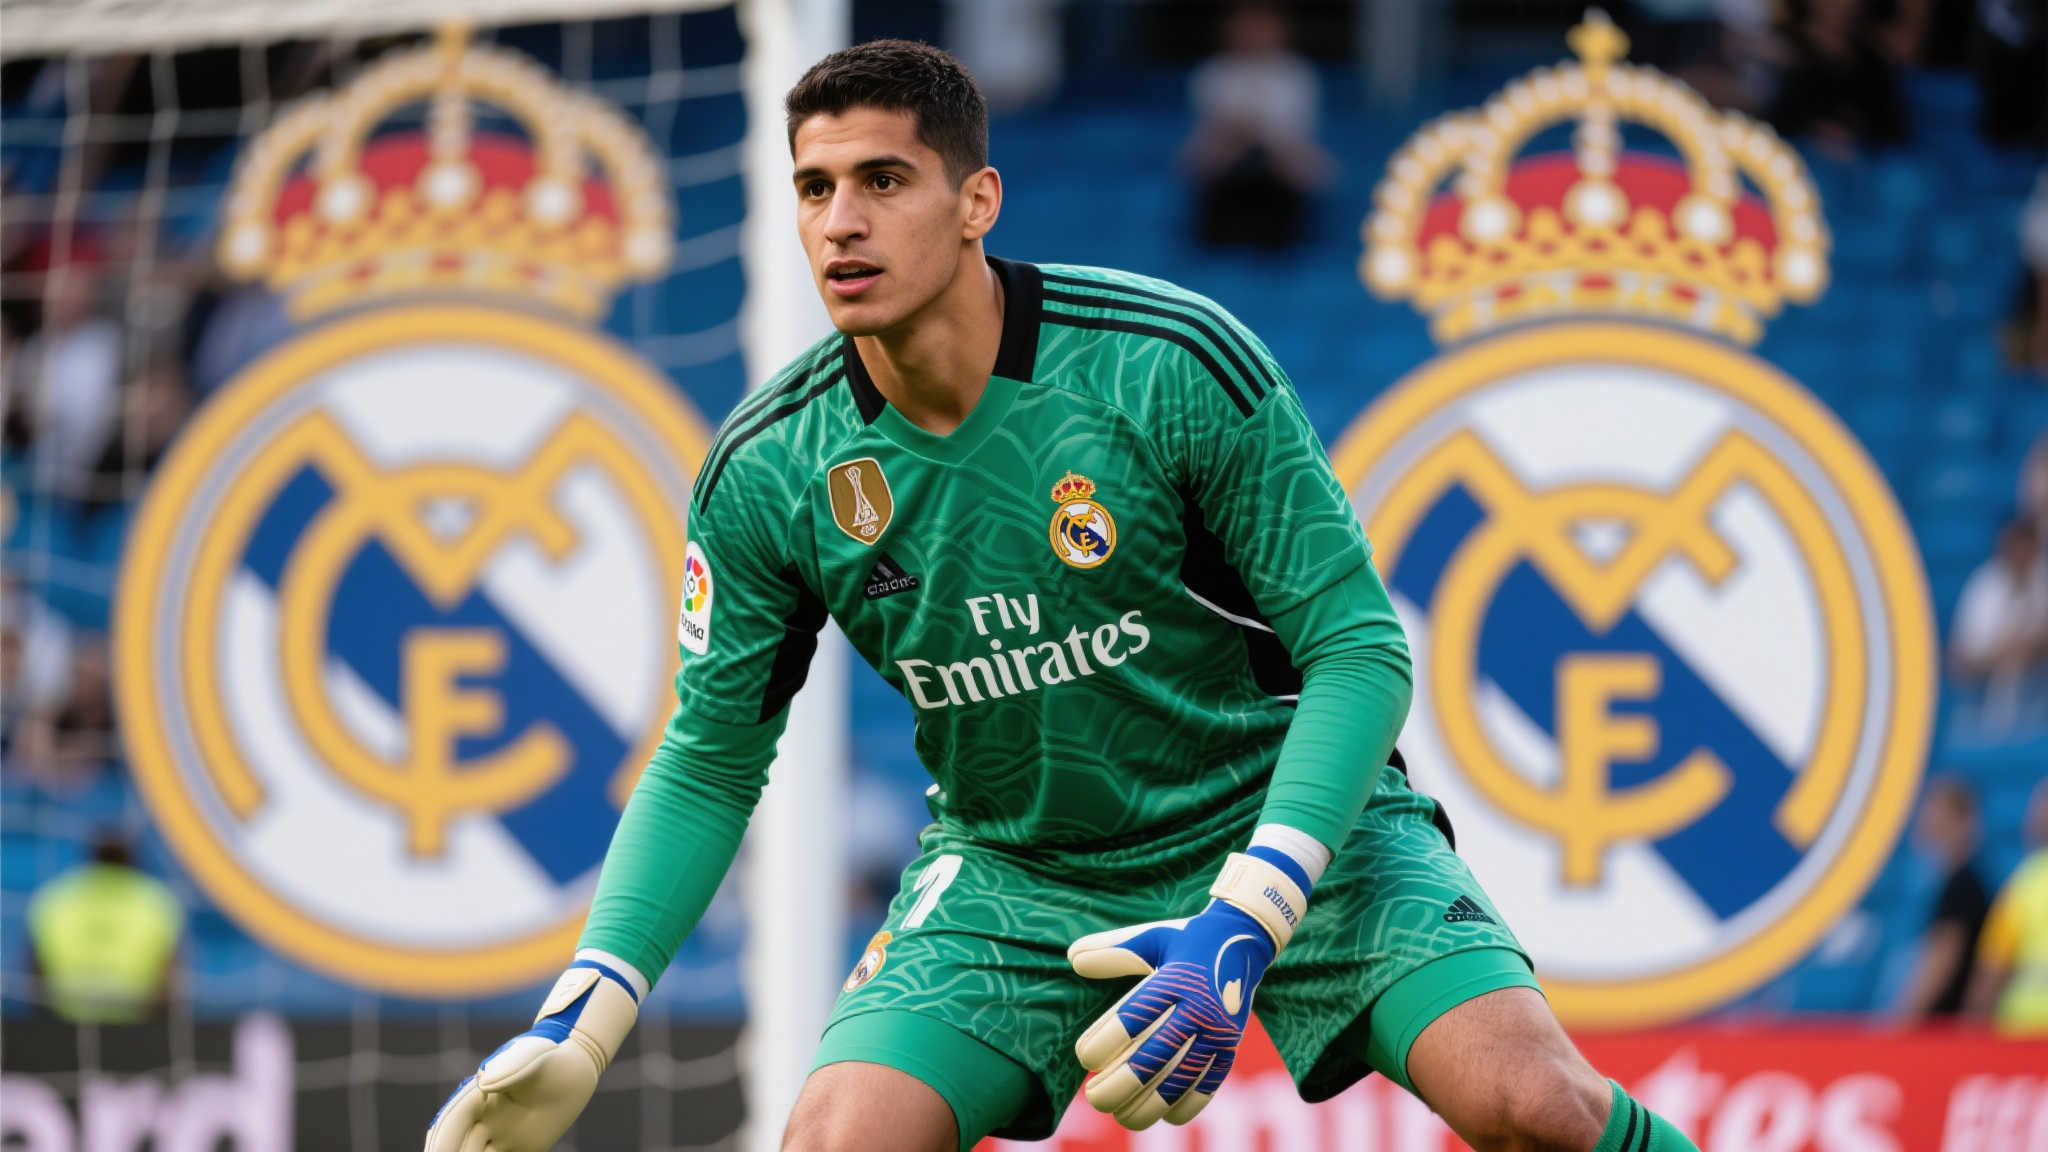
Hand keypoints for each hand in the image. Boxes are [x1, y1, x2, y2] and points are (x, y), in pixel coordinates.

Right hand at [424, 959, 639, 1151]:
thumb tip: (483, 1084)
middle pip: (457, 1145)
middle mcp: (485, 1120)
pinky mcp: (523, 1147)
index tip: (437, 1150)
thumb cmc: (550, 1054)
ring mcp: (502, 1135)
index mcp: (478, 1097)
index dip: (443, 1138)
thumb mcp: (533, 1053)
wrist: (575, 1064)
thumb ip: (511, 1065)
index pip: (453, 1121)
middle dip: (448, 1151)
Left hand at [1067, 851, 1306, 1129]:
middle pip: (1156, 1056)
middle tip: (1095, 1099)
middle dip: (1122, 1084)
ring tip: (1123, 1118)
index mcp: (1173, 979)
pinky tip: (1167, 1117)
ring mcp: (1218, 1029)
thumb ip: (1111, 951)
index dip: (1105, 1042)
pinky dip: (1190, 1104)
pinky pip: (1211, 1081)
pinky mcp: (1231, 1044)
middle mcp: (1198, 1007)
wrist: (1244, 936)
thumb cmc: (1185, 940)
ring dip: (1151, 1103)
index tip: (1084, 1058)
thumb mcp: (1150, 938)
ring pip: (1182, 1077)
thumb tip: (1070, 958)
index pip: (1134, 1016)